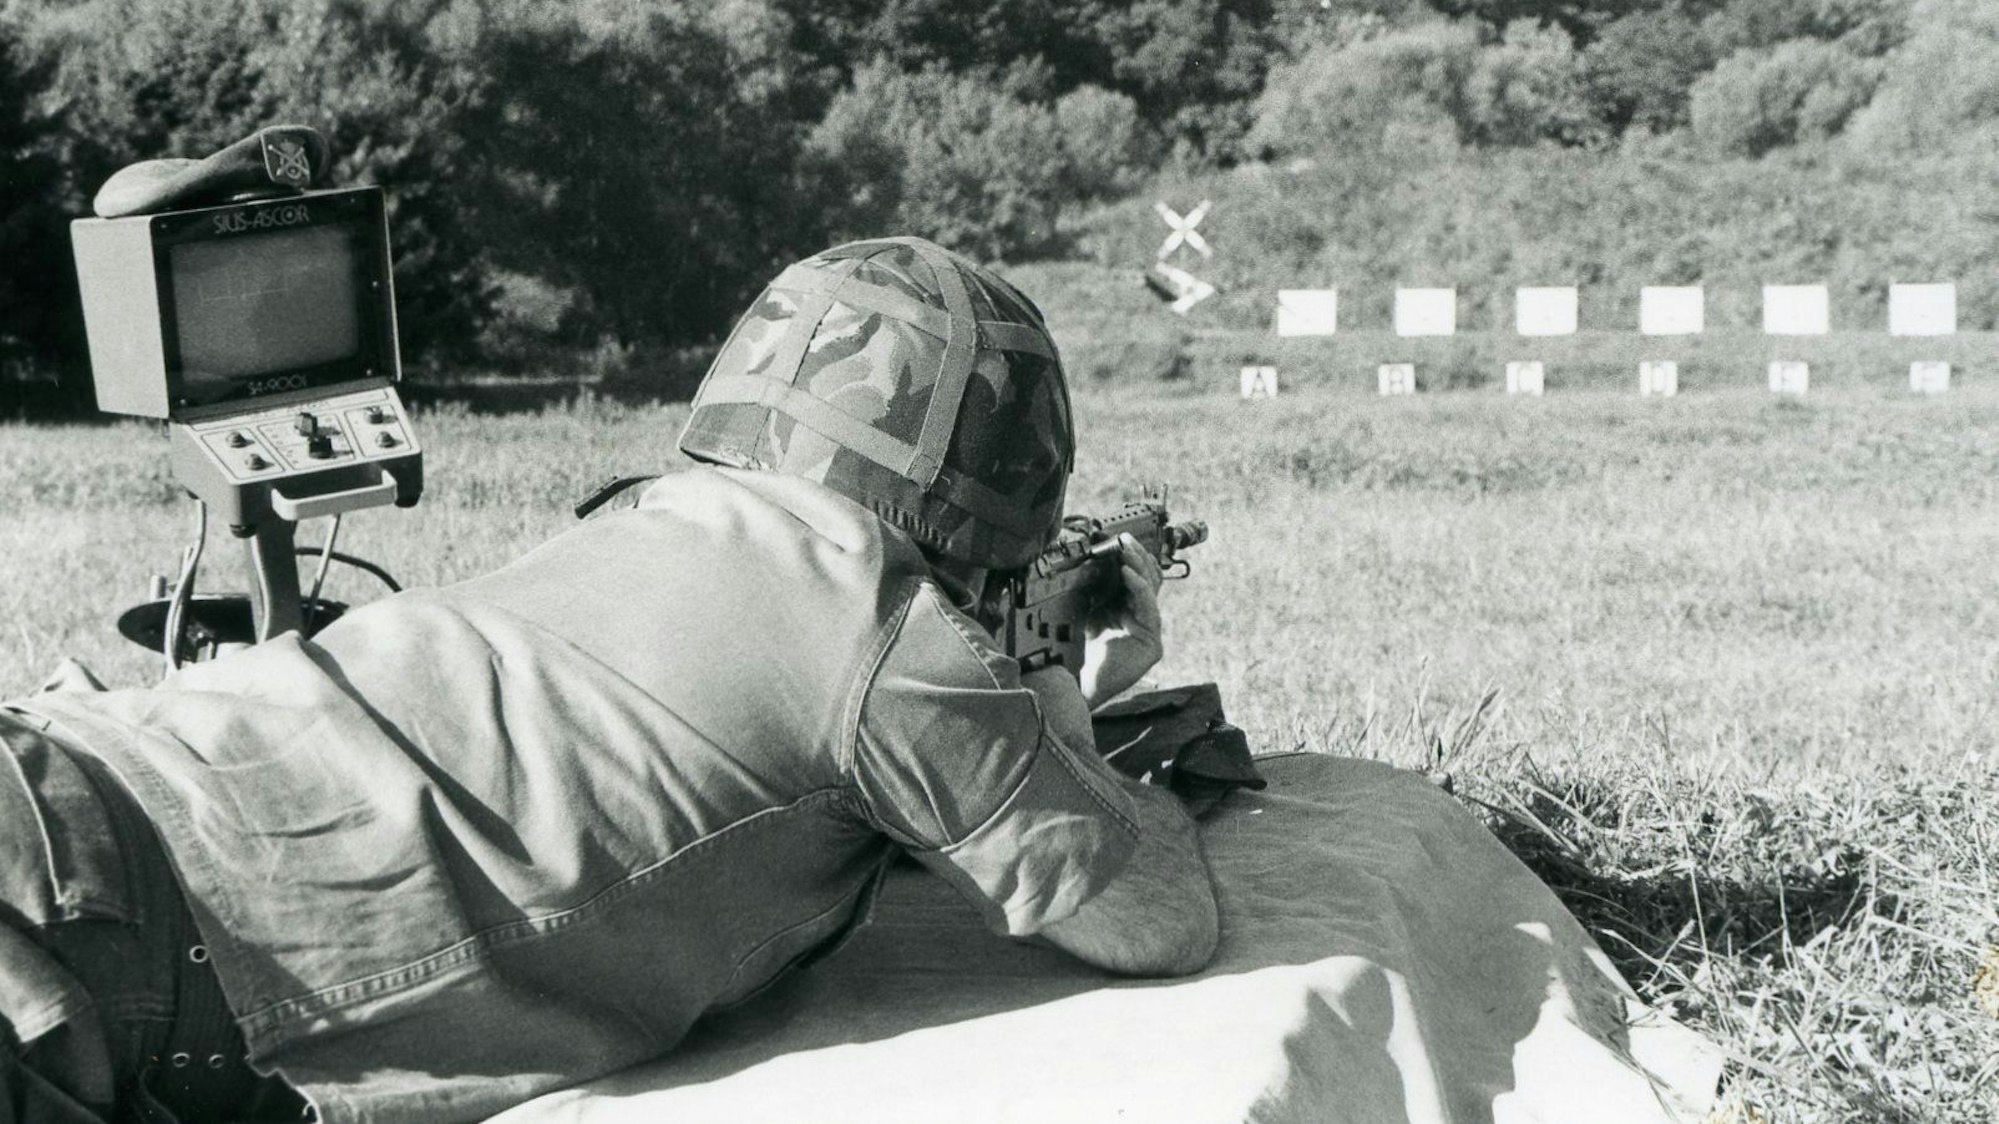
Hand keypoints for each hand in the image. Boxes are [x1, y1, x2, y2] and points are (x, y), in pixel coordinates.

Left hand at [1078, 533, 1164, 708]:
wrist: (1079, 682)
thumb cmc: (1082, 649)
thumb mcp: (1088, 609)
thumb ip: (1095, 588)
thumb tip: (1094, 556)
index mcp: (1128, 609)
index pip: (1138, 576)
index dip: (1132, 556)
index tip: (1118, 538)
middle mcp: (1142, 618)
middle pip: (1149, 579)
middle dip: (1137, 556)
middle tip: (1124, 539)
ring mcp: (1149, 632)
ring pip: (1153, 591)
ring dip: (1139, 567)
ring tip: (1126, 552)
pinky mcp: (1152, 645)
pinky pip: (1150, 611)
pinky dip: (1139, 589)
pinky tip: (1128, 574)